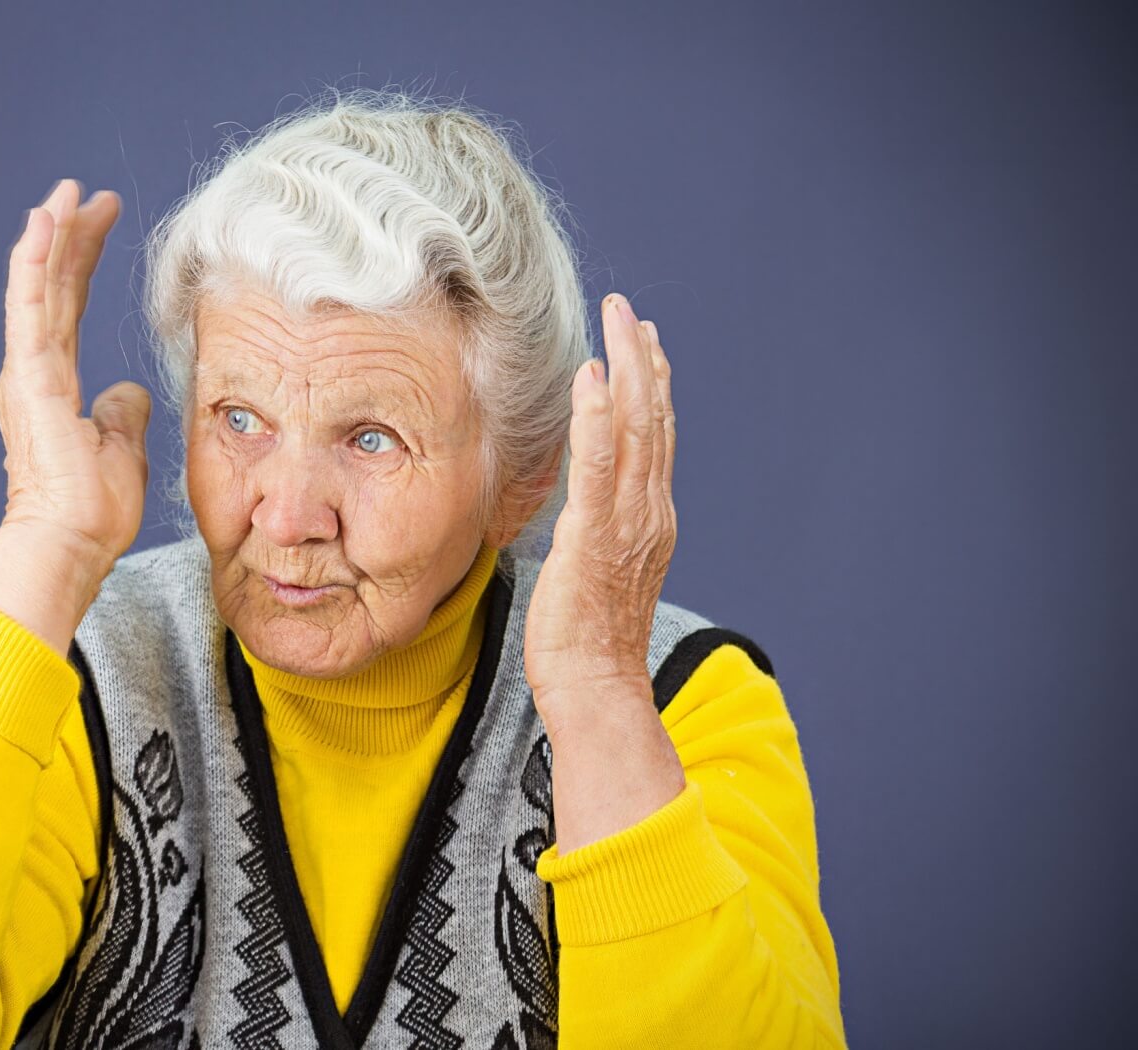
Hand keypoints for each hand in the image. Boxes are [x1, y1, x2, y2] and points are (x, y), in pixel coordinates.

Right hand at [0, 178, 150, 572]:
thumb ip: (122, 413)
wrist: (69, 543)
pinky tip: (44, 223)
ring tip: (65, 192)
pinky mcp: (29, 376)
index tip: (101, 220)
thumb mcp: (120, 449)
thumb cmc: (92, 510)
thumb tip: (129, 391)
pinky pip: (31, 306)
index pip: (68, 306)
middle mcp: (32, 370)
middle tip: (89, 194)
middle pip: (53, 286)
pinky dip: (36, 262)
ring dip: (51, 235)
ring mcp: (27, 371)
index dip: (82, 260)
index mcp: (51, 383)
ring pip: (38, 287)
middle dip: (72, 236)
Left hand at [525, 293, 676, 713]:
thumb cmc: (586, 642)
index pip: (654, 439)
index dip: (649, 386)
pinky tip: (591, 378)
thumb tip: (580, 511)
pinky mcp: (595, 537)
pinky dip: (597, 417)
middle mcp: (648, 513)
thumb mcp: (596, 571)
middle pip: (652, 420)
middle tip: (629, 311)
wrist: (597, 690)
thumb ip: (597, 531)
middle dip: (641, 359)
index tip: (641, 343)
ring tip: (617, 321)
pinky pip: (599, 466)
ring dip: (625, 369)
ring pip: (635, 430)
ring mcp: (627, 523)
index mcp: (649, 520)